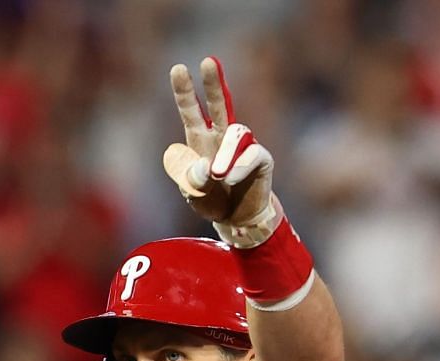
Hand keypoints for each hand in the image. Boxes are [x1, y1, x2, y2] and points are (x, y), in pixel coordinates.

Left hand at [163, 57, 279, 240]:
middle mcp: (221, 136)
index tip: (178, 68)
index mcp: (199, 140)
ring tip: (217, 175)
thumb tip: (207, 167)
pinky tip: (231, 179)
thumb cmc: (211, 201)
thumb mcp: (192, 193)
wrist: (236, 220)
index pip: (191, 111)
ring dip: (225, 155)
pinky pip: (252, 155)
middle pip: (219, 104)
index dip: (185, 91)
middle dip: (214, 83)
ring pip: (237, 133)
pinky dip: (239, 168)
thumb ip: (192, 180)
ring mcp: (242, 146)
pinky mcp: (261, 158)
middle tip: (208, 61)